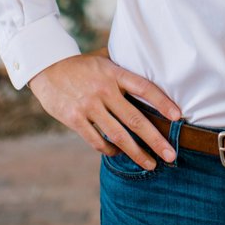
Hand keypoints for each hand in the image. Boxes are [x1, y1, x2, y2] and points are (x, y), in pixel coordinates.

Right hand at [28, 49, 181, 167]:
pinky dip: (109, 149)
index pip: (144, 88)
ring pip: (118, 134)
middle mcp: (103, 90)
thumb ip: (123, 68)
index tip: (178, 116)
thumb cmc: (81, 65)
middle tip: (171, 155)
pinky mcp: (74, 118)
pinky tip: (118, 154)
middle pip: (135, 119)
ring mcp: (88, 105)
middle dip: (155, 139)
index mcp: (114, 73)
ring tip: (150, 164)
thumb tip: (150, 68)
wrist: (46, 67)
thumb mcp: (104, 59)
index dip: (162, 102)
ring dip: (136, 152)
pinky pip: (96, 139)